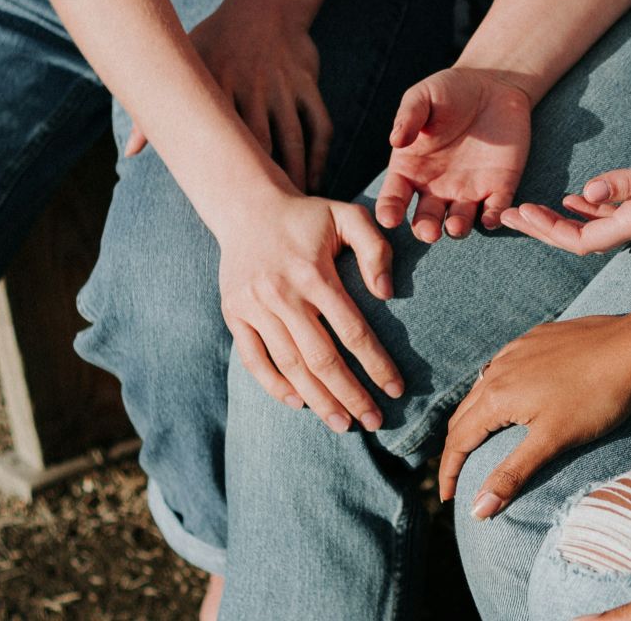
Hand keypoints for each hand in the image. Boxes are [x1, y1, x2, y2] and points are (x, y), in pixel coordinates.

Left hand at [128, 0, 331, 191]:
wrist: (266, 4)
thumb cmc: (215, 39)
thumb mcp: (184, 61)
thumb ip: (154, 110)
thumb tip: (130, 153)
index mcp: (217, 87)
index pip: (221, 140)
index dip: (226, 177)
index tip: (225, 210)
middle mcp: (252, 88)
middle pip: (261, 146)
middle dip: (264, 184)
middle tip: (262, 220)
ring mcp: (283, 87)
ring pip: (294, 140)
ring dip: (295, 175)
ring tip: (292, 207)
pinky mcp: (308, 85)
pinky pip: (320, 125)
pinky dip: (319, 155)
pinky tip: (314, 178)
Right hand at [220, 194, 404, 431]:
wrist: (247, 207)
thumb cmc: (308, 216)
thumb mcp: (348, 216)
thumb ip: (375, 249)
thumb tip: (387, 294)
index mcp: (314, 273)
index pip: (352, 330)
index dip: (376, 364)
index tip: (396, 389)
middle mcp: (282, 294)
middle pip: (321, 358)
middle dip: (351, 394)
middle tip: (374, 421)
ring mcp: (254, 306)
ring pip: (289, 365)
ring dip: (318, 399)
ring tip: (342, 423)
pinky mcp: (234, 314)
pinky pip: (253, 360)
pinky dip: (274, 385)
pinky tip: (299, 403)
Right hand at [376, 67, 534, 241]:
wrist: (492, 85)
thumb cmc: (449, 91)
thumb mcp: (424, 97)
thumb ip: (409, 117)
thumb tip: (395, 140)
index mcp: (411, 169)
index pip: (394, 197)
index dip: (389, 210)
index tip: (389, 218)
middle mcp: (436, 187)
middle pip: (426, 219)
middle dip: (425, 229)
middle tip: (428, 231)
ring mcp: (468, 190)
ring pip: (459, 221)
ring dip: (457, 228)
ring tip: (455, 226)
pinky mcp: (499, 187)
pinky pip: (495, 210)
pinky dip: (494, 218)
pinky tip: (491, 218)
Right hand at [438, 315, 630, 517]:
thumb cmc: (596, 397)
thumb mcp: (553, 441)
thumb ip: (512, 474)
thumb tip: (477, 510)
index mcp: (496, 396)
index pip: (458, 440)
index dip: (449, 471)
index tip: (446, 498)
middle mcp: (498, 369)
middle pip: (463, 414)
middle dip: (457, 446)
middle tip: (458, 474)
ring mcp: (516, 349)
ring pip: (482, 388)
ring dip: (475, 416)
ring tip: (480, 439)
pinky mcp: (536, 338)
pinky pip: (503, 366)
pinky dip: (496, 389)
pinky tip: (511, 396)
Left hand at [498, 132, 630, 254]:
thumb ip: (629, 183)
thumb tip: (585, 194)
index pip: (580, 240)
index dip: (546, 231)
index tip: (517, 214)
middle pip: (579, 239)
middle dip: (543, 230)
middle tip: (508, 215)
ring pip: (591, 227)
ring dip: (559, 220)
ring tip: (529, 210)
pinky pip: (609, 214)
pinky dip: (585, 208)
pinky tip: (573, 198)